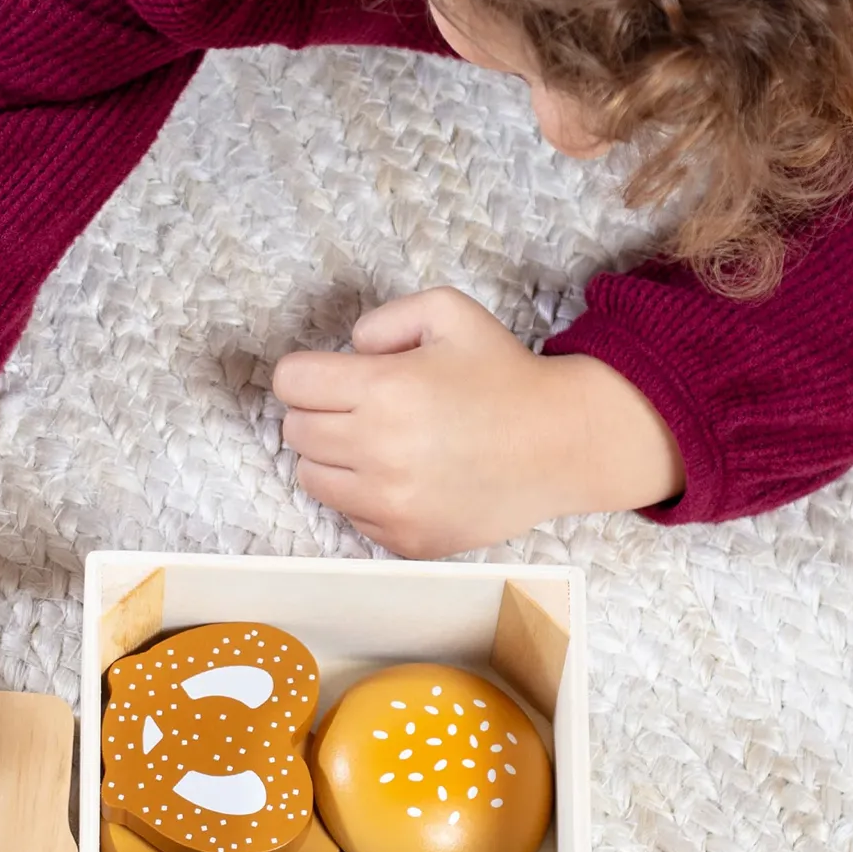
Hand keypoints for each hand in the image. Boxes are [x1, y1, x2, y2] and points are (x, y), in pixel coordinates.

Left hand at [272, 287, 684, 557]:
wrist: (562, 444)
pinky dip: (364, 496)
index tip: (331, 377)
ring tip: (378, 443)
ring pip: (311, 478)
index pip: (290, 383)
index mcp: (383, 389)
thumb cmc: (504, 375)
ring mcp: (390, 504)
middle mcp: (378, 451)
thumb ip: (384, 319)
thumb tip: (348, 352)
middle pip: (294, 431)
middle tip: (361, 408)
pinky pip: (349, 515)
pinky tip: (406, 477)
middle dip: (319, 412)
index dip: (307, 374)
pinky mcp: (405, 540)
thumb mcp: (448, 311)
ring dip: (332, 457)